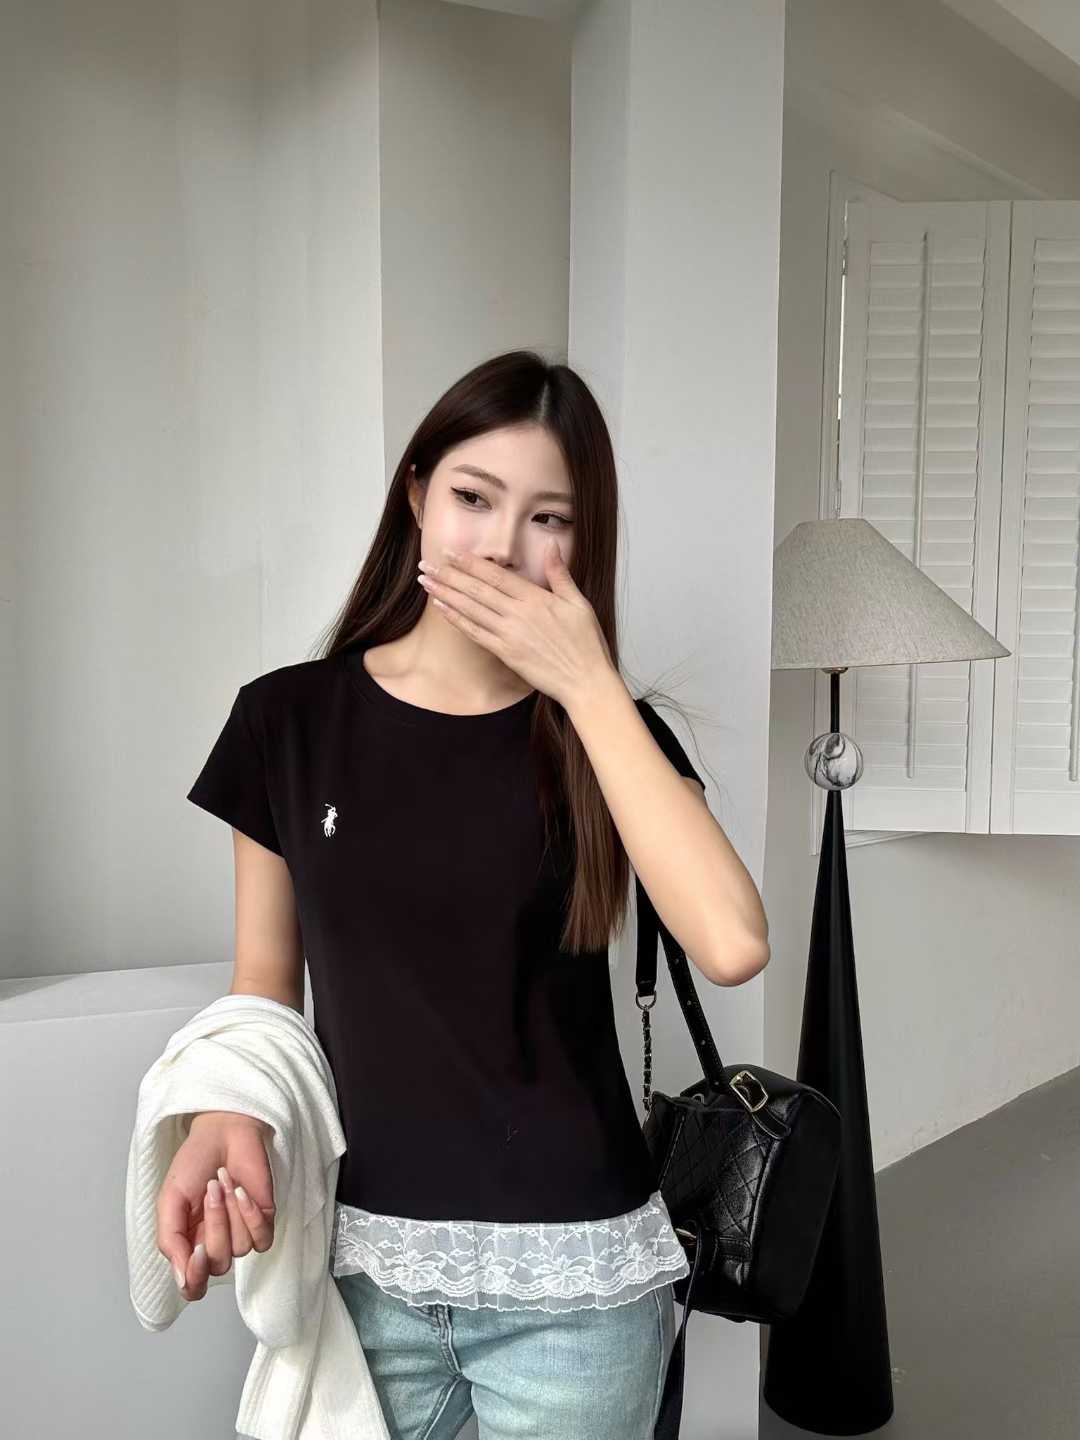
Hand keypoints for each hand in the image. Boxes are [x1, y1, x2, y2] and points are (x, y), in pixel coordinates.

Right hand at [156, 1111, 276, 1302]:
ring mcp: (241, 1232)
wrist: (224, 1131)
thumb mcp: (170, 1200)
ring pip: (240, 1249)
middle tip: (210, 1189)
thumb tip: (181, 1279)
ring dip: (231, 1211)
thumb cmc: (195, 1162)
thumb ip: (171, 1241)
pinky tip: (242, 1191)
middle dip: (214, 1226)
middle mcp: (215, 1242)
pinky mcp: (264, 1219)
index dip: (195, 1280)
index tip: (195, 1252)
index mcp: (188, 1242)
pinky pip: (261, 1238)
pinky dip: (251, 1215)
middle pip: (218, 1264)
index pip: (194, 1286)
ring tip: (224, 1181)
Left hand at [416, 538, 615, 709]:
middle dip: (449, 575)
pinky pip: (475, 633)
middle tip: (426, 564)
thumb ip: (560, 574)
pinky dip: (457, 620)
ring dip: (446, 594)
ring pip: (471, 610)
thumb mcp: (579, 603)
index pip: (497, 575)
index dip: (470, 563)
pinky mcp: (506, 654)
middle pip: (477, 590)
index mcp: (536, 599)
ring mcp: (510, 635)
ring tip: (426, 582)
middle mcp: (518, 614)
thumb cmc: (586, 643)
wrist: (585, 681)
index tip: (450, 552)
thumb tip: (552, 545)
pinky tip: (441, 608)